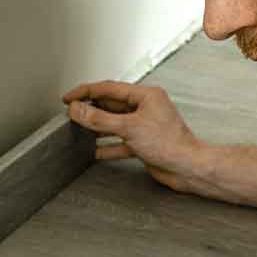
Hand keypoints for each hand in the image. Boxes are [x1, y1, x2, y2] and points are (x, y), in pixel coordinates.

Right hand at [63, 81, 211, 192]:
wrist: (187, 168)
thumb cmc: (170, 144)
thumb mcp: (129, 128)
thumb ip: (99, 119)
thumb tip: (78, 110)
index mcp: (146, 96)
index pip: (109, 88)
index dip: (86, 92)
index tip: (69, 97)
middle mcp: (146, 108)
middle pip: (111, 105)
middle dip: (91, 110)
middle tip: (71, 113)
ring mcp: (145, 126)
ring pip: (115, 123)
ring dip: (97, 127)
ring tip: (80, 129)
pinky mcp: (144, 143)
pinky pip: (121, 142)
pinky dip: (108, 146)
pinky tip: (96, 151)